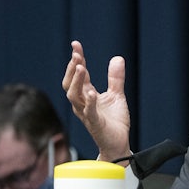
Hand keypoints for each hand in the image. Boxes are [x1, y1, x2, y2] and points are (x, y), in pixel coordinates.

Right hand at [62, 40, 130, 160]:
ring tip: (81, 67)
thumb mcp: (117, 96)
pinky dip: (89, 102)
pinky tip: (92, 92)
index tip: (76, 44)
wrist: (118, 143)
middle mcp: (82, 103)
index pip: (79, 74)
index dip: (77, 59)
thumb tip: (117, 58)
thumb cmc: (114, 122)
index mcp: (86, 94)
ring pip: (74, 95)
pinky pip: (89, 112)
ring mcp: (86, 113)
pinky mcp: (95, 123)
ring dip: (76, 81)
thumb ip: (115, 78)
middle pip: (70, 83)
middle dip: (72, 68)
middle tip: (76, 54)